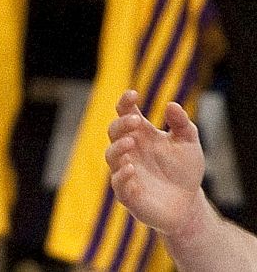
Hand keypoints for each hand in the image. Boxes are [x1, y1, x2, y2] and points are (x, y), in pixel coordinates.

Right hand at [107, 91, 211, 243]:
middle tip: (136, 121)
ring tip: (131, 143)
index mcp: (140, 134)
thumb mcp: (189, 144)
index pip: (124, 113)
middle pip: (114, 131)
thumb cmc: (184, 172)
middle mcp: (129, 150)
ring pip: (111, 155)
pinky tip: (132, 169)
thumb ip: (182, 124)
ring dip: (118, 148)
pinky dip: (122, 175)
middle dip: (122, 124)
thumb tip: (171, 104)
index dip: (125, 102)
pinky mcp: (128, 194)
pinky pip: (118, 184)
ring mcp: (126, 171)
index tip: (134, 94)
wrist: (188, 206)